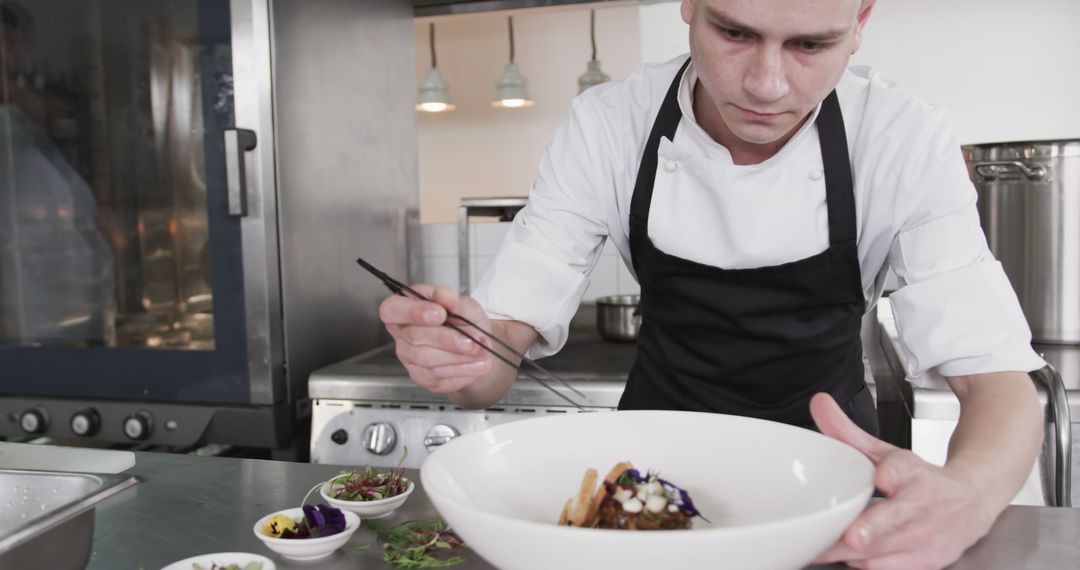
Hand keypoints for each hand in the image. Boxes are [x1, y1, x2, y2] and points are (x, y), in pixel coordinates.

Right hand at [378, 285, 492, 394]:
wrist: (477, 346)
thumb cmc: (464, 321)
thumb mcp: (465, 305)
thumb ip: (453, 300)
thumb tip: (442, 294)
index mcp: (405, 307)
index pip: (392, 309)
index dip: (413, 312)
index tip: (440, 314)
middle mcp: (402, 333)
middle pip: (413, 336)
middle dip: (445, 339)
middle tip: (471, 340)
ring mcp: (409, 357)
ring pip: (426, 359)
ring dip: (458, 357)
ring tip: (480, 351)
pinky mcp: (421, 376)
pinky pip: (438, 375)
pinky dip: (462, 369)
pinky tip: (477, 363)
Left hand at [809, 393, 994, 569]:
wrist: (973, 501)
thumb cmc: (922, 478)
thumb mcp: (887, 452)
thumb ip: (848, 433)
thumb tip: (818, 404)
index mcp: (912, 473)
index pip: (903, 470)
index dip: (891, 474)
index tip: (882, 477)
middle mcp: (923, 506)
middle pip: (895, 519)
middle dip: (873, 529)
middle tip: (853, 535)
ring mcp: (926, 536)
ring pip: (886, 550)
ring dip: (853, 552)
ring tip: (823, 548)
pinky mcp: (927, 561)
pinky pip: (889, 567)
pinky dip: (865, 564)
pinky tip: (845, 556)